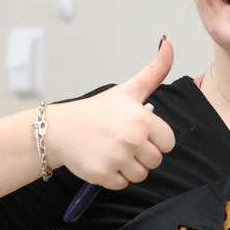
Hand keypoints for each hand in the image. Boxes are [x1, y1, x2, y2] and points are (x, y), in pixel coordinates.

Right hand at [46, 40, 176, 188]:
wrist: (60, 129)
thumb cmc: (97, 111)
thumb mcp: (128, 90)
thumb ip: (154, 71)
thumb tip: (169, 44)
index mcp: (142, 119)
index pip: (168, 142)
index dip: (155, 139)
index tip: (138, 131)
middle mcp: (132, 139)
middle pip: (156, 160)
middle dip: (142, 154)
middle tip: (122, 141)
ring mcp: (117, 159)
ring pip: (141, 175)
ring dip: (129, 167)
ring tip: (113, 151)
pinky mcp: (103, 175)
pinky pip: (123, 184)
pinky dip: (114, 177)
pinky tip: (103, 160)